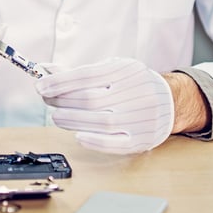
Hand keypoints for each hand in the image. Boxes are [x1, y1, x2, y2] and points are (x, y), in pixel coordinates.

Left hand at [35, 57, 173, 153]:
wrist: (171, 101)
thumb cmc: (134, 84)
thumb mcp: (112, 69)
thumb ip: (80, 72)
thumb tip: (46, 71)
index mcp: (127, 71)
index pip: (87, 76)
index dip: (60, 82)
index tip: (41, 87)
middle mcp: (136, 93)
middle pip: (91, 99)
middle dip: (63, 101)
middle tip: (48, 101)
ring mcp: (141, 117)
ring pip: (100, 122)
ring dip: (72, 121)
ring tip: (58, 117)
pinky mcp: (142, 138)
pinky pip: (115, 143)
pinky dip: (94, 141)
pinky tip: (78, 135)